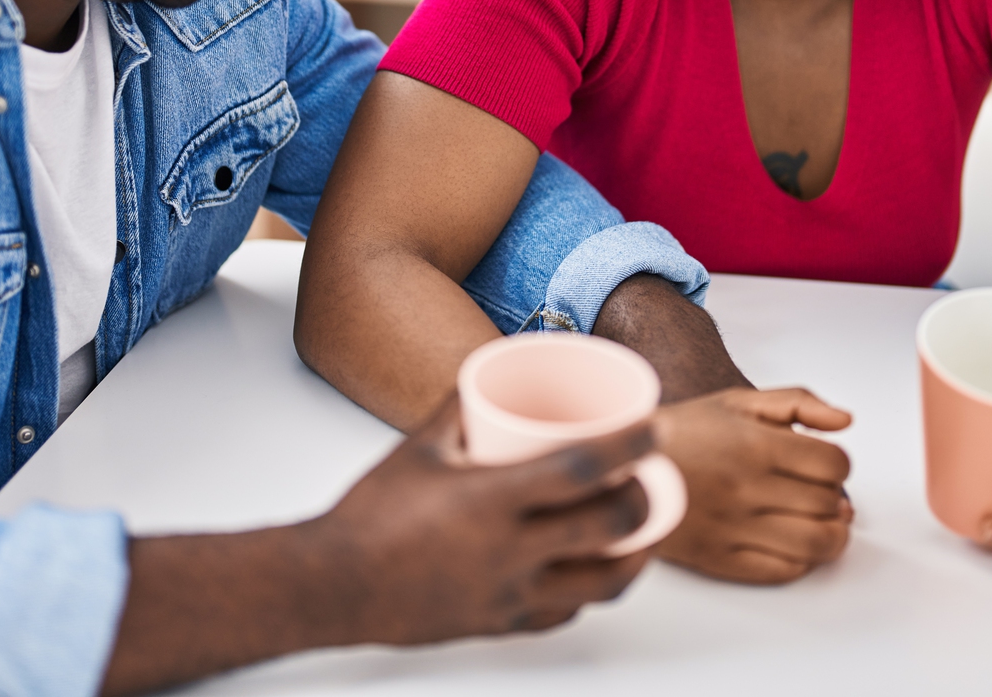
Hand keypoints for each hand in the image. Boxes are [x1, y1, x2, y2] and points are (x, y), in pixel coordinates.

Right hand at [312, 394, 656, 644]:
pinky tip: (592, 569)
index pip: (581, 470)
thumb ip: (461, 403)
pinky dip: (589, 589)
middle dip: (645, 500)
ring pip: (601, 583)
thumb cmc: (371, 513)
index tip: (657, 426)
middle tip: (651, 475)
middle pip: (608, 527)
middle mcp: (510, 553)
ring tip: (642, 529)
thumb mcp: (420, 447)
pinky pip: (566, 612)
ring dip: (635, 555)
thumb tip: (494, 368)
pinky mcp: (503, 623)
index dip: (629, 446)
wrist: (334, 585)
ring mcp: (511, 595)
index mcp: (491, 501)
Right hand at [652, 387, 854, 583]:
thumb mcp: (738, 401)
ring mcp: (734, 528)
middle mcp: (747, 488)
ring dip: (831, 534)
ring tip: (818, 521)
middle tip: (815, 491)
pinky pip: (783, 571)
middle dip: (833, 497)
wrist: (626, 466)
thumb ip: (798, 403)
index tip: (824, 465)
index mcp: (755, 445)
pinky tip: (789, 540)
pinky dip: (800, 560)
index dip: (838, 465)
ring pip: (816, 544)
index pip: (834, 465)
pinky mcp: (720, 559)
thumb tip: (845, 421)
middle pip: (829, 505)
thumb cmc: (684, 432)